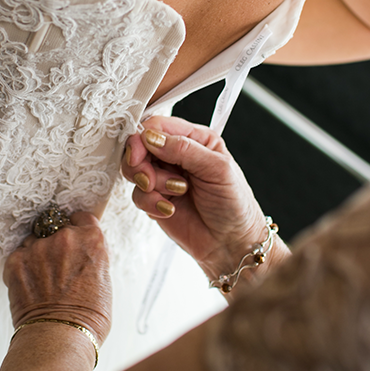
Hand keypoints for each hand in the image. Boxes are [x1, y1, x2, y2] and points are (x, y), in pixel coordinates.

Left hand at [3, 213, 112, 345]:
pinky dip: (21, 268)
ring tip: (43, 280)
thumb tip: (82, 254)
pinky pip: (18, 256)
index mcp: (92, 240)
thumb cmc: (87, 319)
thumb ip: (92, 258)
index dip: (77, 228)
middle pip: (56, 227)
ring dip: (37, 254)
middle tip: (57, 266)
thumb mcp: (104, 281)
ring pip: (34, 241)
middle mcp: (65, 238)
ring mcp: (38, 248)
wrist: (59, 339)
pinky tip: (30, 286)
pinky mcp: (16, 261)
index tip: (73, 236)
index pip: (81, 217)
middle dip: (56, 242)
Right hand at [123, 116, 287, 295]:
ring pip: (135, 171)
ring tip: (174, 193)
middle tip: (150, 179)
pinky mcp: (156, 199)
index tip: (139, 154)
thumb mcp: (218, 169)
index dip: (142, 137)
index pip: (157, 126)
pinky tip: (169, 209)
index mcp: (195, 139)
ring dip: (150, 184)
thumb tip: (150, 137)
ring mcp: (164, 178)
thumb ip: (184, 149)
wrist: (232, 244)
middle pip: (139, 146)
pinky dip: (150, 203)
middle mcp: (177, 156)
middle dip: (140, 163)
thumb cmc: (235, 204)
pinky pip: (138, 195)